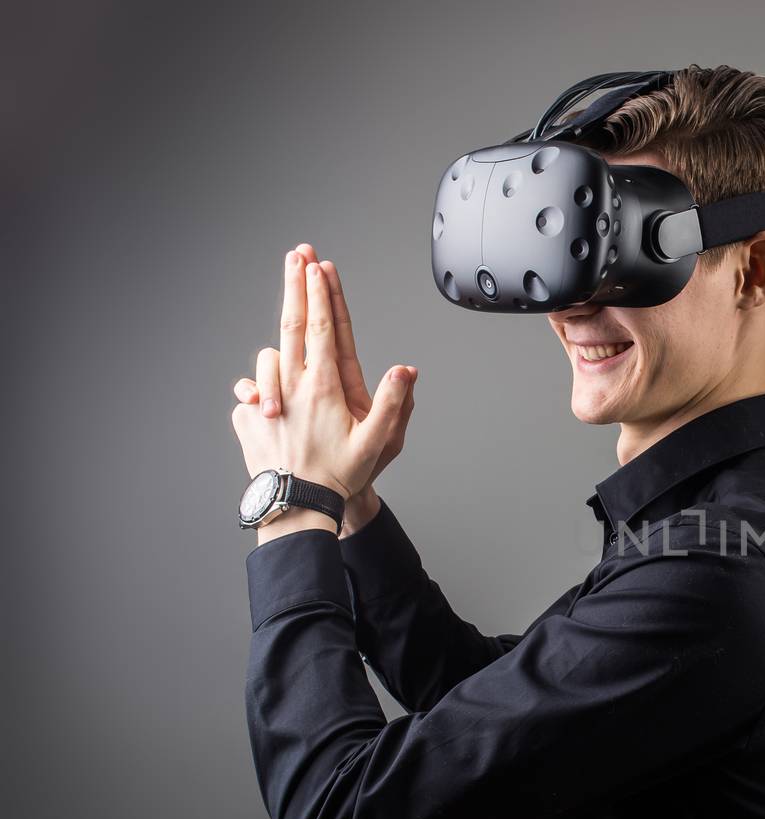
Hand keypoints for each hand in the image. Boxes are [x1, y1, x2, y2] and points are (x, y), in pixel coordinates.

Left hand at [231, 248, 414, 507]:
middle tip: (296, 256)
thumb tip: (405, 370)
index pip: (321, 328)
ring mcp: (267, 399)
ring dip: (280, 340)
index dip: (320, 294)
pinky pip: (251, 391)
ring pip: (270, 355)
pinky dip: (259, 387)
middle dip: (295, 286)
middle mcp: (292, 386)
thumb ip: (393, 402)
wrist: (295, 505)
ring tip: (290, 338)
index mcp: (323, 387)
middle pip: (291, 323)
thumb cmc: (339, 476)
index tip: (317, 266)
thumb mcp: (378, 443)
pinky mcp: (248, 416)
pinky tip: (269, 398)